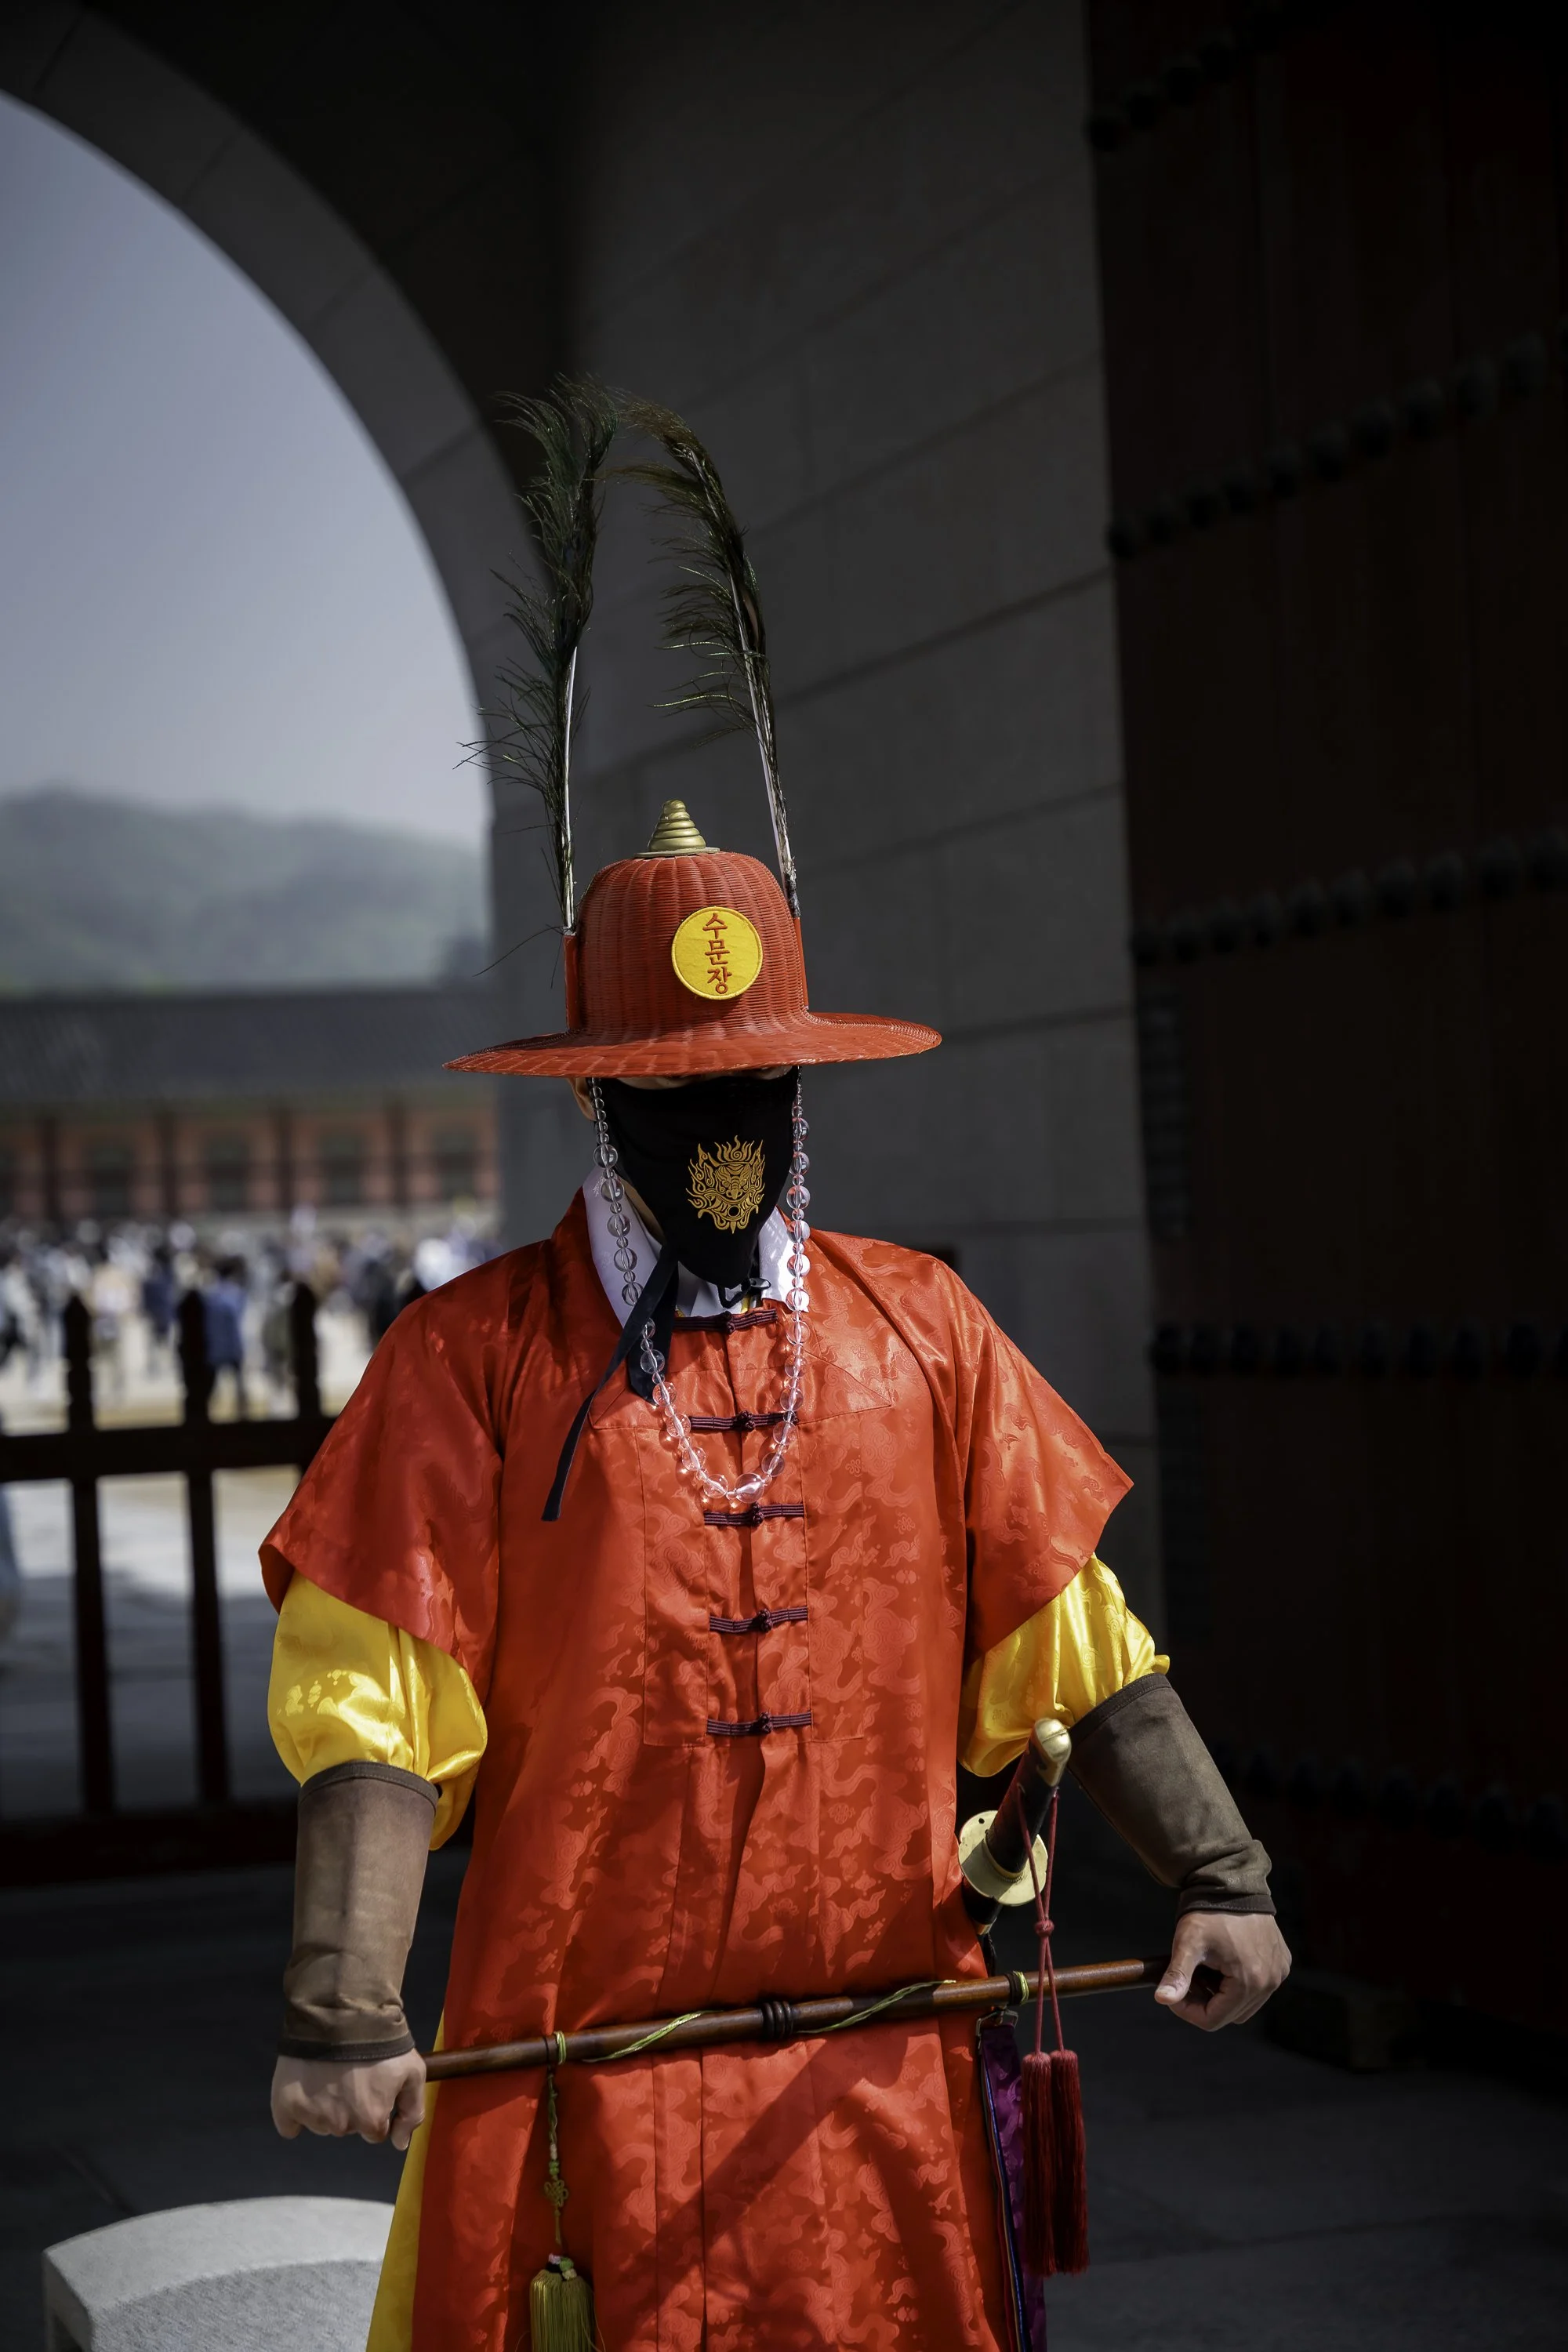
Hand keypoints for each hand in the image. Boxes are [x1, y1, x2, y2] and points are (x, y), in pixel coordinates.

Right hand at [271, 2051, 426, 2149]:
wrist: (342, 2011)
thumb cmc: (381, 2041)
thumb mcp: (412, 2071)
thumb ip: (412, 2112)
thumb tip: (399, 2144)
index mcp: (370, 2120)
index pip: (374, 2131)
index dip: (374, 2106)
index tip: (370, 2085)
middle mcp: (340, 2126)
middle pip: (347, 2126)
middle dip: (351, 2106)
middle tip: (351, 2073)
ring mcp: (311, 2116)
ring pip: (321, 2123)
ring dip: (325, 2105)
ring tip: (330, 2072)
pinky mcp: (286, 2105)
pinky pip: (289, 2125)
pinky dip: (295, 2112)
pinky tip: (306, 2088)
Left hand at [1155, 1910, 1290, 2029]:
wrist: (1233, 1884)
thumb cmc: (1209, 1913)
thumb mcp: (1189, 1943)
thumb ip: (1177, 1975)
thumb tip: (1162, 1999)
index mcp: (1249, 1982)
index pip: (1213, 2020)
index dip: (1189, 2011)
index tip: (1174, 1993)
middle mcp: (1270, 1982)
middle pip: (1230, 2015)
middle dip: (1206, 2003)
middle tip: (1189, 1979)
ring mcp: (1279, 1972)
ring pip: (1246, 2004)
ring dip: (1224, 1995)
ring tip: (1207, 1970)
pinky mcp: (1282, 1962)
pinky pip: (1260, 1987)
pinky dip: (1241, 1983)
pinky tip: (1226, 1962)